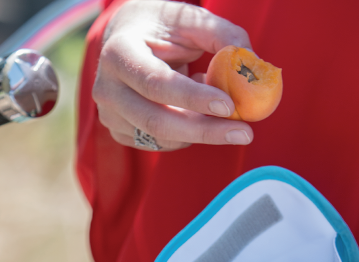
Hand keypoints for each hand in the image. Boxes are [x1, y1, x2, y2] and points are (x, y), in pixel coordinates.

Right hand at [93, 0, 254, 150]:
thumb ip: (221, 35)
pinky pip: (161, 145)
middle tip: (245, 133)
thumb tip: (250, 60)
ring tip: (218, 108)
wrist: (125, 39)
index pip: (157, 83)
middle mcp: (107, 88)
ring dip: (200, 130)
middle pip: (158, 121)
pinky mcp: (120, 132)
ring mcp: (110, 115)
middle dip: (205, 131)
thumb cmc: (160, 28)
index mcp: (119, 53)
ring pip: (162, 138)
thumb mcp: (188, 20)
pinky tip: (194, 113)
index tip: (229, 106)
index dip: (194, 98)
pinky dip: (186, 135)